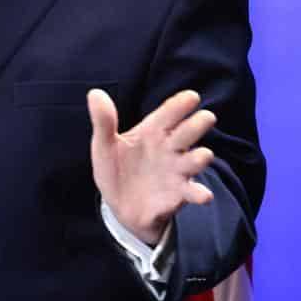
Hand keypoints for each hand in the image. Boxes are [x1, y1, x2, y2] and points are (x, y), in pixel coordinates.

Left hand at [88, 88, 215, 245]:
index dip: (180, 104)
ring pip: (195, 160)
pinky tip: (204, 196)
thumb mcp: (104, 146)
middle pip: (188, 132)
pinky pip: (193, 192)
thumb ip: (103, 121)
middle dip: (198, 124)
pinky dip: (200, 194)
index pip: (169, 113)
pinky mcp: (179, 194)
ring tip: (203, 155)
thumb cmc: (115, 170)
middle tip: (207, 117)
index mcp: (153, 131)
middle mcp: (170, 148)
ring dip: (200, 157)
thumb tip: (94, 93)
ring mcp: (177, 170)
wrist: (119, 208)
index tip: (191, 97)